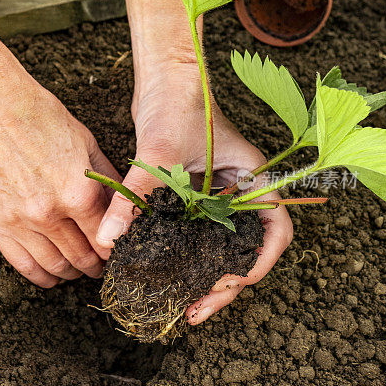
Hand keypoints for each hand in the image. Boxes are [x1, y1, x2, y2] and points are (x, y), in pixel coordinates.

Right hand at [0, 0, 118, 286]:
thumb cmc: (38, 115)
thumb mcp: (86, 143)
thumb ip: (107, 180)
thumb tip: (126, 207)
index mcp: (78, 192)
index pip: (107, 239)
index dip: (118, 251)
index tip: (122, 253)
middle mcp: (49, 213)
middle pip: (82, 257)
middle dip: (97, 266)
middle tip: (103, 265)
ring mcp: (19, 221)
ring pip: (54, 265)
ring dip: (72, 273)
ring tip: (80, 268)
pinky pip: (21, 263)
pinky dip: (42, 275)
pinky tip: (52, 274)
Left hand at [96, 64, 292, 321]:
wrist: (165, 74)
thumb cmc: (177, 102)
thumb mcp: (160, 151)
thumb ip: (136, 195)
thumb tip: (110, 240)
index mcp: (256, 181)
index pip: (275, 234)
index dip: (257, 265)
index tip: (227, 283)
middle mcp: (242, 191)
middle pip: (246, 249)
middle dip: (225, 284)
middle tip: (194, 310)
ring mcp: (221, 194)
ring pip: (222, 245)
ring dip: (206, 275)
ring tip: (182, 304)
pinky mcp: (197, 193)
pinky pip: (198, 232)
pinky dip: (186, 255)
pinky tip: (164, 272)